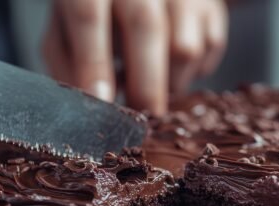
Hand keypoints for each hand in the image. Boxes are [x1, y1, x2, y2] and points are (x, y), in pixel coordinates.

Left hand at [42, 0, 227, 114]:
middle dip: (145, 85)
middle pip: (147, 28)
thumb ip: (68, 64)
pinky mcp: (210, 7)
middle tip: (141, 122)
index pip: (89, 17)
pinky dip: (191, 73)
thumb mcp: (68, 31)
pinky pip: (208, 52)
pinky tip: (171, 66)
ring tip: (151, 85)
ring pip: (184, 48)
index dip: (94, 63)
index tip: (101, 102)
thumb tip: (85, 108)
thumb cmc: (99, 18)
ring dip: (170, 83)